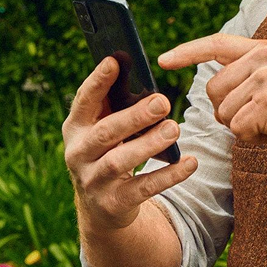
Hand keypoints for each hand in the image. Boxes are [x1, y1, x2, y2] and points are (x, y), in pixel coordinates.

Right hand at [62, 56, 198, 230]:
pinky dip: (168, 176)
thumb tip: (132, 64)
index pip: (83, 101)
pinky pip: (142, 188)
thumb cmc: (110, 150)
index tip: (115, 60)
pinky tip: (190, 162)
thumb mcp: (106, 127)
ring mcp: (93, 181)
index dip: (97, 81)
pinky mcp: (113, 203)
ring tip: (174, 129)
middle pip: (105, 133)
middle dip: (134, 116)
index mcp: (76, 127)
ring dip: (149, 144)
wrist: (101, 206)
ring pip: (120, 161)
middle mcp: (78, 153)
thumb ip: (116, 103)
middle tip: (163, 101)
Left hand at [158, 35, 266, 163]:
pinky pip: (237, 127)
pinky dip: (252, 138)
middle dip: (226, 111)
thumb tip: (212, 84)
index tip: (163, 60)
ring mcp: (266, 78)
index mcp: (265, 48)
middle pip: (212, 88)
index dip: (187, 52)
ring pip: (223, 111)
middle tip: (258, 117)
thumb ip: (248, 74)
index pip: (216, 43)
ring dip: (241, 126)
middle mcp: (264, 57)